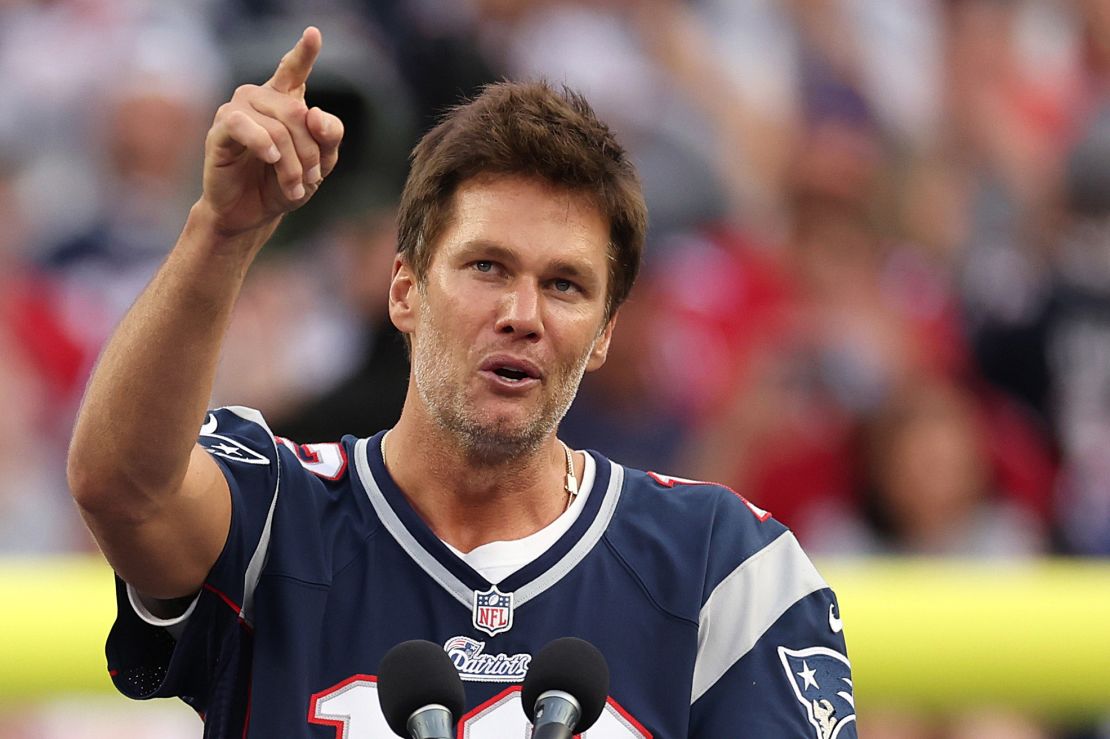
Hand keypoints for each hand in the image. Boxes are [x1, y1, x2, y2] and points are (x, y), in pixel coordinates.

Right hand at [200, 26, 343, 236]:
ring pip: (276, 126)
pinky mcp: (219, 131)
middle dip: (310, 152)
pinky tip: (269, 159)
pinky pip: (242, 125)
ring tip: (294, 187)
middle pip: (298, 113)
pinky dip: (261, 143)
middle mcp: (259, 99)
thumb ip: (329, 138)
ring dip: (291, 162)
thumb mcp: (320, 165)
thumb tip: (316, 114)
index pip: (293, 70)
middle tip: (312, 180)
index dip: (304, 52)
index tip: (314, 33)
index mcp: (284, 102)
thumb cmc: (284, 184)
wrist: (253, 214)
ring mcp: (237, 112)